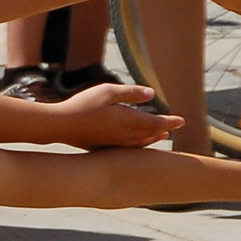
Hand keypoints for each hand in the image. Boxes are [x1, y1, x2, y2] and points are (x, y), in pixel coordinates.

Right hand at [53, 83, 183, 147]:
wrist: (59, 125)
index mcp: (127, 121)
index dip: (170, 121)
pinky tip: (133, 143)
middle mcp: (123, 135)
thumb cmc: (83, 105)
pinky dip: (136, 146)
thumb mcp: (108, 92)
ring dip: (151, 139)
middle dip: (162, 130)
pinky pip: (126, 148)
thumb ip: (131, 93)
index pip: (156, 123)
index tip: (182, 120)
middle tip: (173, 127)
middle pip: (149, 135)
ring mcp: (112, 143)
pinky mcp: (101, 147)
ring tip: (158, 137)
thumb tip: (151, 94)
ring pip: (138, 143)